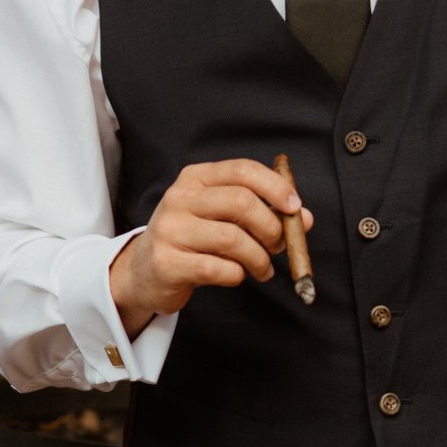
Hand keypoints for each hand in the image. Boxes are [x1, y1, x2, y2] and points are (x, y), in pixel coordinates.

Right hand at [110, 159, 311, 336]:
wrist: (143, 271)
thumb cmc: (191, 240)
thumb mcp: (221, 217)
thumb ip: (261, 212)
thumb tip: (303, 218)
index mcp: (195, 178)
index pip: (242, 170)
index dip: (275, 187)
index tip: (295, 208)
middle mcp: (179, 198)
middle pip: (241, 202)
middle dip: (271, 227)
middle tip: (279, 246)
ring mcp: (170, 230)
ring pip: (233, 239)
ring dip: (259, 258)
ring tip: (263, 269)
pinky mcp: (168, 263)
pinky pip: (218, 269)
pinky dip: (237, 275)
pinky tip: (237, 276)